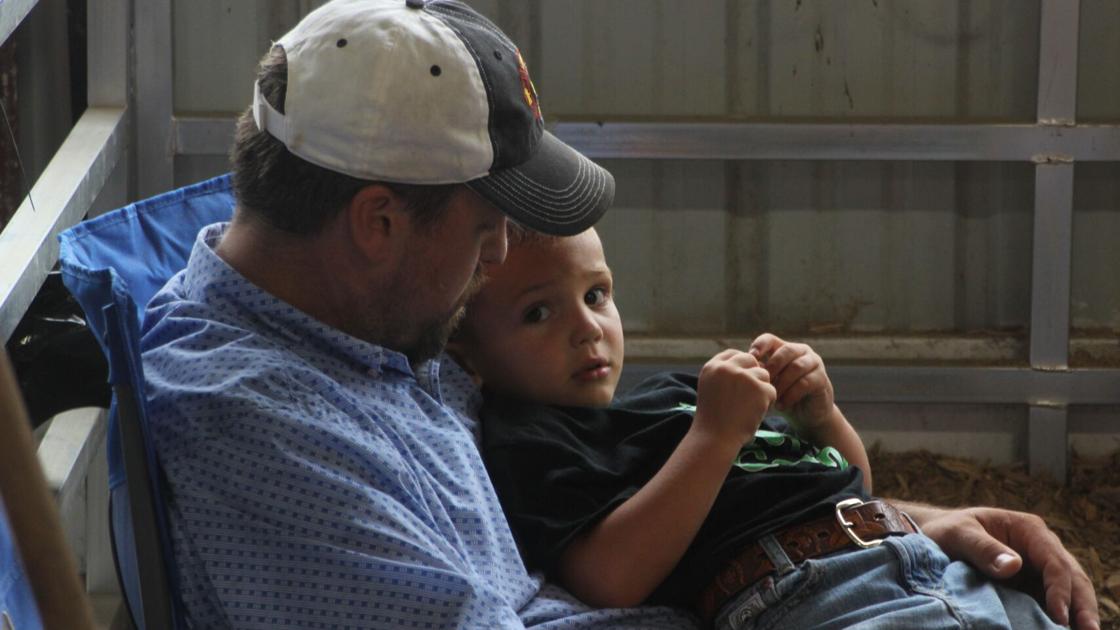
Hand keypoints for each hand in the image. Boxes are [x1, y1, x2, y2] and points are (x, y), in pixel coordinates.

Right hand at [694, 349, 775, 444]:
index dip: (741, 366)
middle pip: (750, 360)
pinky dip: (767, 403)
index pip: (733, 354)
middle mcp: (726, 367)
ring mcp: (742, 376)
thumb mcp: (711, 389)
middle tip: (750, 395)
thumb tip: (749, 362)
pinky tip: (755, 413)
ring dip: (761, 390)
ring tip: (749, 407)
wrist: (715, 438)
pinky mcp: (758, 387)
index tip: (742, 380)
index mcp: (711, 367)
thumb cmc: (714, 419)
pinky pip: (771, 390)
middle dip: (753, 376)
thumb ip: (725, 374)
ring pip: (763, 375)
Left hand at [748, 333, 834, 427]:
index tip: (750, 359)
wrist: (807, 414)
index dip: (759, 346)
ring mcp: (814, 364)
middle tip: (763, 384)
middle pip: (785, 351)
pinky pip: (805, 383)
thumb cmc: (784, 395)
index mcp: (785, 348)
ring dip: (782, 383)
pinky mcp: (822, 379)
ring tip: (772, 397)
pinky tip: (782, 406)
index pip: (770, 339)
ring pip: (796, 367)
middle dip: (772, 368)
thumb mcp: (770, 382)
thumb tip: (742, 368)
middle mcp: (802, 352)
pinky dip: (791, 395)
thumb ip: (761, 372)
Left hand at [909, 504, 1099, 629]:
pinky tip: (1064, 629)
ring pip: (1070, 589)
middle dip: (1082, 604)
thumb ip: (983, 548)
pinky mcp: (1033, 583)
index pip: (1054, 562)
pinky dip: (1064, 614)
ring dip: (1079, 611)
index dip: (1060, 589)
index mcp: (1029, 530)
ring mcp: (1039, 566)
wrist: (935, 536)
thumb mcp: (958, 534)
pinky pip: (1053, 599)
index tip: (1058, 615)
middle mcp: (1041, 547)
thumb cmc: (946, 531)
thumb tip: (1014, 565)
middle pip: (1072, 576)